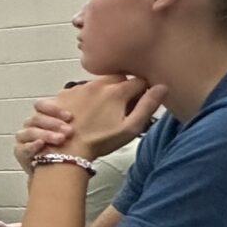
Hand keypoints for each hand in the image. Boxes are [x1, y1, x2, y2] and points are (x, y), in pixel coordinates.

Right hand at [12, 109, 69, 172]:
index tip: (70, 116)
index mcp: (42, 117)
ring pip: (31, 131)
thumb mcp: (73, 133)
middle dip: (54, 123)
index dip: (53, 109)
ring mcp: (24, 138)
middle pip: (37, 118)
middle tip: (69, 131)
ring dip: (46, 134)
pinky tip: (41, 144)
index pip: (40, 105)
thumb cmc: (66, 150)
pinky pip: (23, 147)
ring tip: (61, 139)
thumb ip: (75, 121)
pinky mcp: (20, 152)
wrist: (56, 171)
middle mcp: (31, 125)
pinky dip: (32, 145)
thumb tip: (90, 104)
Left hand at [35, 76, 166, 161]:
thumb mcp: (130, 128)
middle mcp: (97, 84)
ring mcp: (79, 87)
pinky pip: (80, 89)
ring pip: (99, 82)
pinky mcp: (64, 94)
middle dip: (124, 87)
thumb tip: (162, 87)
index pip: (139, 81)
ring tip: (102, 111)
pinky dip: (86, 96)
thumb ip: (147, 106)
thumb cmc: (101, 142)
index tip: (140, 102)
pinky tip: (85, 112)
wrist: (67, 149)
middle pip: (118, 77)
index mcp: (116, 91)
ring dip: (104, 91)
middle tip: (122, 106)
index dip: (143, 91)